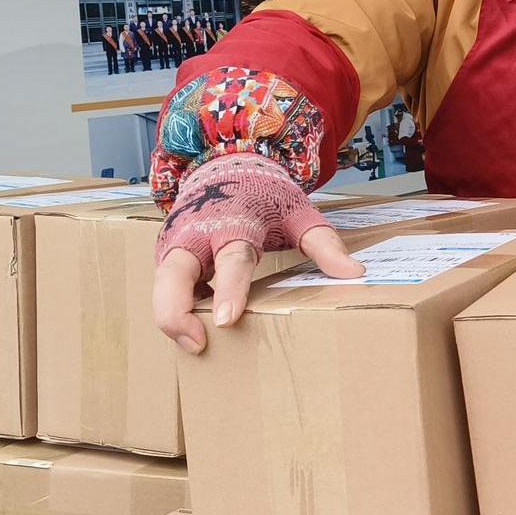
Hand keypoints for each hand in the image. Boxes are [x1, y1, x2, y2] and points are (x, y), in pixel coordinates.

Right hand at [152, 154, 362, 353]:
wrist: (226, 169)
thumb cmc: (266, 197)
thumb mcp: (299, 214)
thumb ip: (323, 243)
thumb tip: (354, 273)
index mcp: (234, 222)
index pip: (232, 259)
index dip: (229, 289)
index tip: (228, 320)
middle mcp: (197, 235)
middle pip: (175, 274)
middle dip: (176, 310)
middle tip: (196, 343)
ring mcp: (175, 247)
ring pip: (161, 286)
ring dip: (172, 318)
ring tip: (195, 345)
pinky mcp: (167, 259)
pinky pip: (166, 291)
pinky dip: (177, 311)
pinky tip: (195, 329)